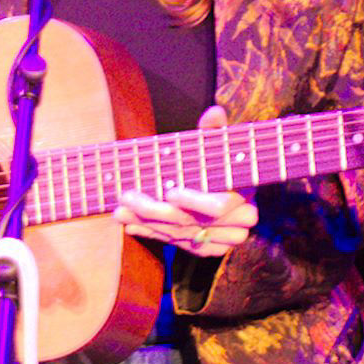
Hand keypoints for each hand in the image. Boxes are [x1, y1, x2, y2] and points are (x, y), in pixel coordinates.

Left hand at [112, 106, 257, 257]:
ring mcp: (220, 242)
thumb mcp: (218, 145)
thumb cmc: (220, 163)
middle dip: (153, 210)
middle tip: (125, 196)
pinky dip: (150, 232)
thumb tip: (214, 113)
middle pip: (189, 222)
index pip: (219, 206)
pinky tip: (130, 222)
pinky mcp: (204, 250)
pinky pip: (174, 244)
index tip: (170, 191)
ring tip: (120, 209)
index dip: (194, 201)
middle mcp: (236, 226)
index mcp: (244, 199)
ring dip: (144, 221)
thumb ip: (215, 130)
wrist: (229, 192)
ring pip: (177, 234)